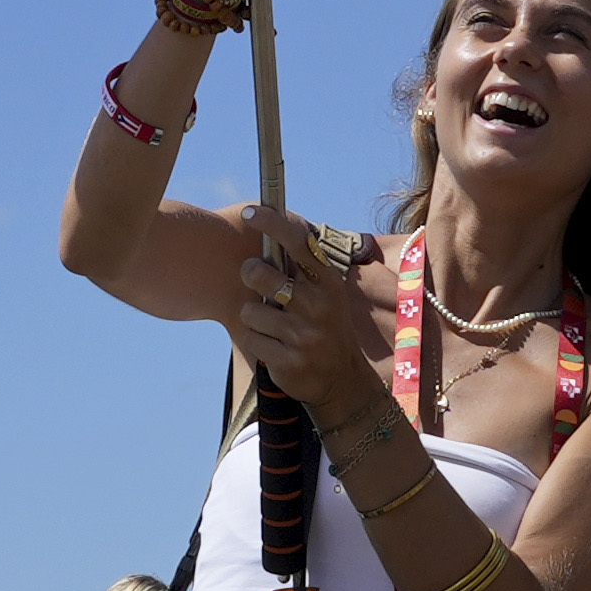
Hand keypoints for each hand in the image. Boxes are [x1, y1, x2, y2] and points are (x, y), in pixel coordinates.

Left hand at [220, 207, 375, 411]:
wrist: (342, 378)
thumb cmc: (324, 324)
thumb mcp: (325, 293)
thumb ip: (303, 267)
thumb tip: (272, 225)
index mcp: (328, 282)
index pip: (298, 242)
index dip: (272, 223)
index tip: (249, 212)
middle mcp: (318, 305)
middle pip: (259, 274)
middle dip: (251, 275)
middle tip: (257, 280)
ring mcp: (304, 335)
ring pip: (248, 311)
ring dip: (253, 317)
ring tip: (273, 325)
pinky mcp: (289, 361)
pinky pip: (250, 339)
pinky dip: (256, 341)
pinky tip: (274, 346)